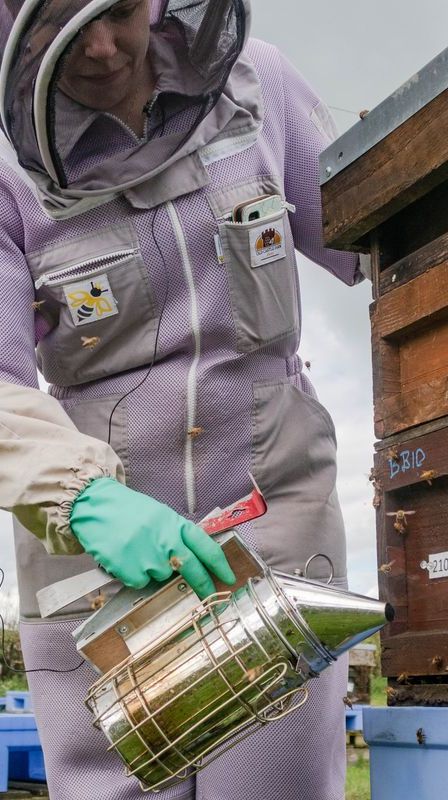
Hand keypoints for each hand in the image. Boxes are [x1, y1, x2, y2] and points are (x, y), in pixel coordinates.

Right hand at [70, 478, 235, 598]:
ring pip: (161, 577)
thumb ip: (176, 534)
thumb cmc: (128, 511)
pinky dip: (134, 575)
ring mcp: (148, 555)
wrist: (96, 506)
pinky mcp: (130, 569)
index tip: (229, 578)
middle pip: (192, 568)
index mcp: (175, 524)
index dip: (221, 565)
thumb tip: (193, 558)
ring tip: (138, 552)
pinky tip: (125, 558)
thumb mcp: (159, 516)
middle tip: (209, 596)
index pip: (206, 547)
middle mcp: (166, 540)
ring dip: (153, 571)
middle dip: (204, 585)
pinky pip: (140, 582)